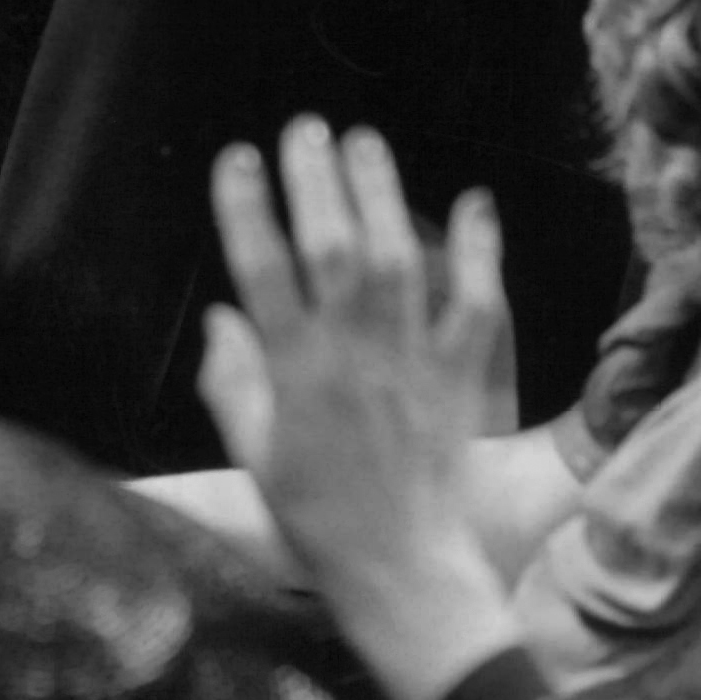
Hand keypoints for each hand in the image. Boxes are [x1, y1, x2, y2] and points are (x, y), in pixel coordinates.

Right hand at [199, 121, 514, 699]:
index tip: (238, 158)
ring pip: (395, 260)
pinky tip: (475, 202)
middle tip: (305, 129)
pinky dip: (479, 252)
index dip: (247, 210)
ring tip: (364, 143)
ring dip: (380, 195)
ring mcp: (410, 362)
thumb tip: (222, 318)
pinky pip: (475, 305)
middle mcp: (351, 356)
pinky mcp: (460, 376)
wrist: (401, 570)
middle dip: (315, 181)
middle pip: (330, 249)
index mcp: (294, 374)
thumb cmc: (318, 520)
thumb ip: (232, 384)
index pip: (263, 272)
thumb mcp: (254, 456)